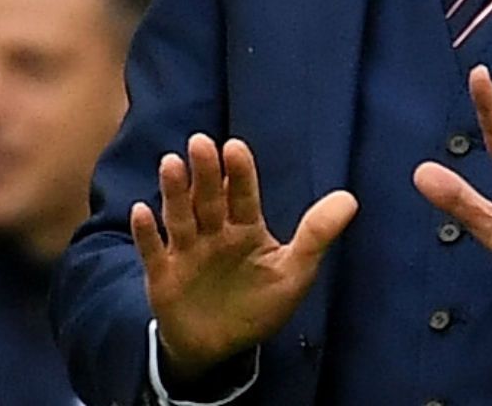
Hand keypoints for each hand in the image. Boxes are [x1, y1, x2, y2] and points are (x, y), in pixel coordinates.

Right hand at [132, 134, 357, 379]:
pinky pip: (153, 252)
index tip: (235, 147)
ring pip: (179, 217)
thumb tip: (350, 199)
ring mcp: (186, 252)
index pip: (242, 195)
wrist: (220, 349)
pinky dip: (146, 234)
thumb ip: (317, 236)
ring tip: (171, 163)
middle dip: (204, 172)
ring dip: (174, 192)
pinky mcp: (163, 276)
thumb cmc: (259, 305)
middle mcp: (213, 233)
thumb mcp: (294, 273)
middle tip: (201, 142)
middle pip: (208, 199)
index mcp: (245, 228)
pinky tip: (141, 211)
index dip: (239, 173)